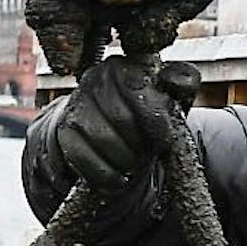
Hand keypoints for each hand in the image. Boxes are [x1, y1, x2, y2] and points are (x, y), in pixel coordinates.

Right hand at [42, 56, 200, 195]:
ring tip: (132, 165)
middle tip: (145, 154)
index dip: (154, 121)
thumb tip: (179, 81)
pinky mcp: (64, 132)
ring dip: (125, 162)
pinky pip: (85, 159)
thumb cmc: (144, 118)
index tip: (165, 142)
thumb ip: (182, 84)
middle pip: (122, 119)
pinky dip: (107, 176)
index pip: (137, 89)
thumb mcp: (171, 99)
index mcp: (122, 67)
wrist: (110, 139)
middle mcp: (94, 79)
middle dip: (140, 145)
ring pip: (104, 140)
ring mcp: (75, 104)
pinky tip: (117, 178)